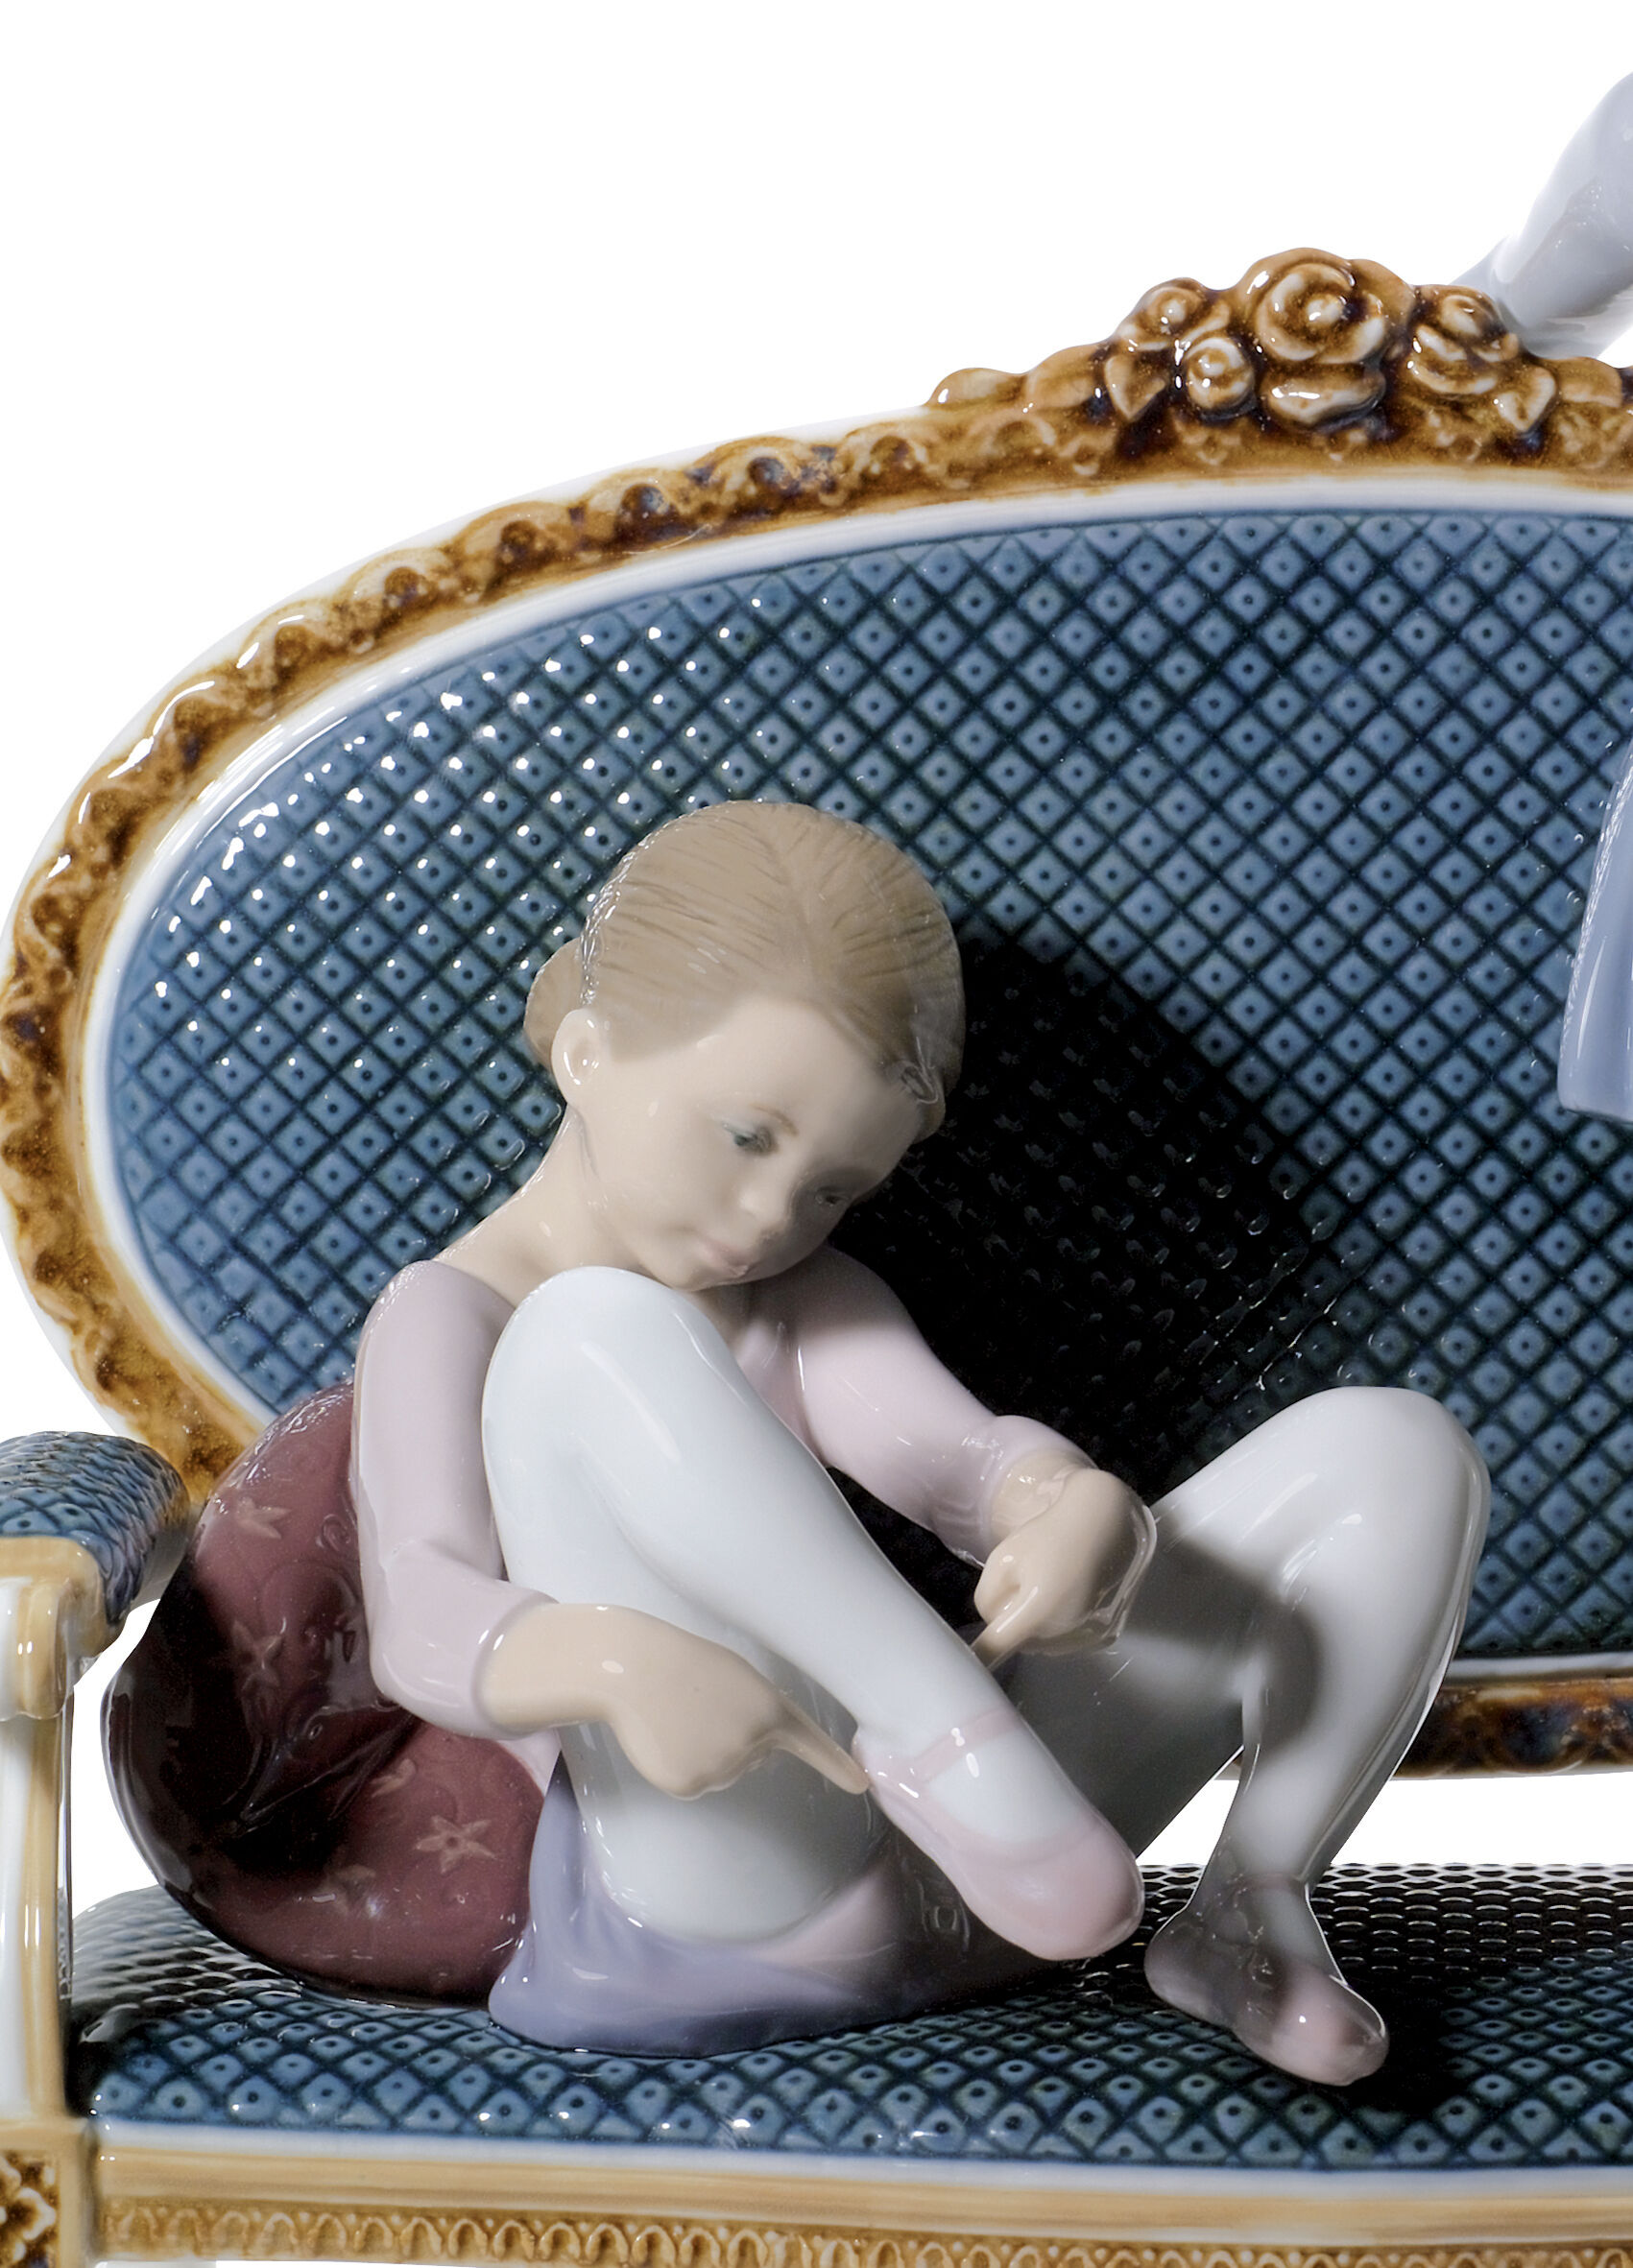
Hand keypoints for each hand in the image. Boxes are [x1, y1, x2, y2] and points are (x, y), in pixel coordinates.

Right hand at [477, 1600, 867, 1799]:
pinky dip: (681, 1765)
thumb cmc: (684, 1664)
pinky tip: (665, 1737)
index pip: (810, 1743)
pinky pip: (695, 1783)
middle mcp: (753, 1745)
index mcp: (770, 1709)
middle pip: (755, 1756)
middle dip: (733, 1735)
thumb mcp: (736, 1675)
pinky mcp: (689, 1786)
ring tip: (679, 1716)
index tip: (862, 1784)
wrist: (632, 1668)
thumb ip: (758, 1711)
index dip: (837, 1765)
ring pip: (724, 1771)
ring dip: (704, 1749)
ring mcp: (721, 1769)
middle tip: (700, 1703)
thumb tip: (760, 1750)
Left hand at [973, 1466, 1153, 1665]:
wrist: (1101, 1523)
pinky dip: (1063, 1627)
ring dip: (1038, 1627)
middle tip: (1022, 1585)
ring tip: (1048, 1587)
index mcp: (1035, 1613)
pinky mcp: (1104, 1634)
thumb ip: (987, 1598)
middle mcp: (1063, 1632)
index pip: (996, 1648)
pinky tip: (1068, 1597)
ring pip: (1046, 1644)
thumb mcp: (1004, 1559)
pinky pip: (1071, 1641)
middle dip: (1015, 1622)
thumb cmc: (1049, 1536)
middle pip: (1022, 1642)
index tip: (968, 1663)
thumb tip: (994, 1622)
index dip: (980, 1654)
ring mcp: (1087, 1636)